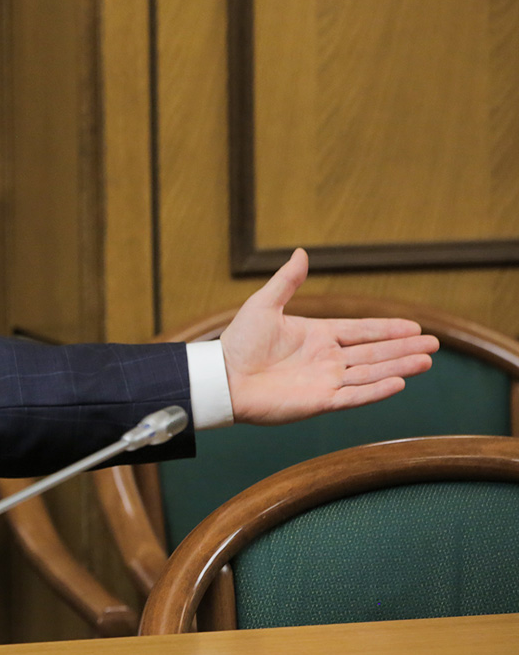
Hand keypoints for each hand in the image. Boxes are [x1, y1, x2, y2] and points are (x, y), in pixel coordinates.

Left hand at [219, 249, 438, 424]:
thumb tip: (301, 252)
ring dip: (399, 367)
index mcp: (317, 336)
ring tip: (426, 361)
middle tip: (434, 345)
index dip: (387, 328)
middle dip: (403, 348)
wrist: (221, 377)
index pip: (362, 331)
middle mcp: (326, 359)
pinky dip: (376, 390)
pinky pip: (354, 396)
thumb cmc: (238, 342)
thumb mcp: (264, 304)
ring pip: (371, 373)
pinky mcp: (319, 402)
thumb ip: (287, 281)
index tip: (415, 326)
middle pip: (374, 353)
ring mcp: (325, 381)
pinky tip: (399, 382)